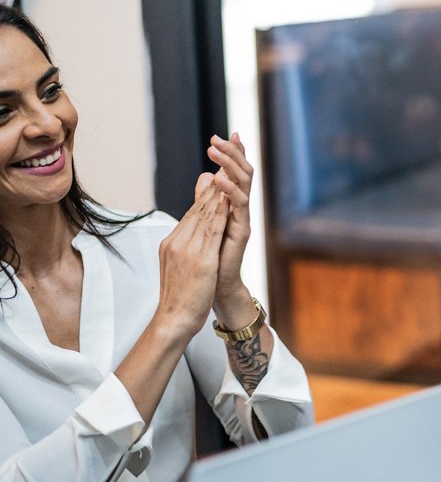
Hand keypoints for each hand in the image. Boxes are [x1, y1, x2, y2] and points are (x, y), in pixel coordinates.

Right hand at [154, 179, 229, 340]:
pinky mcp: (200, 261)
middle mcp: (177, 243)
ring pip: (204, 216)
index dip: (205, 193)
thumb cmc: (180, 295)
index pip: (191, 213)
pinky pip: (211, 232)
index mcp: (171, 243)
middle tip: (223, 162)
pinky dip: (220, 214)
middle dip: (212, 185)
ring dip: (217, 192)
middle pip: (197, 209)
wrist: (173, 319)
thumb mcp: (180, 264)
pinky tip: (228, 201)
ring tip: (227, 173)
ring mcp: (187, 251)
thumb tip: (193, 226)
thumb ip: (186, 243)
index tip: (216, 174)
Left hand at [198, 133, 253, 304]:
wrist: (217, 286)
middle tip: (217, 138)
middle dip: (231, 153)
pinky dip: (230, 191)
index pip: (234, 172)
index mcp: (231, 204)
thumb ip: (208, 198)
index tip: (222, 135)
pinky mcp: (242, 231)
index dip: (231, 154)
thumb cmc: (211, 256)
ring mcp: (242, 219)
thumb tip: (206, 174)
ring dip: (229, 165)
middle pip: (241, 173)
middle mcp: (240, 208)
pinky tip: (219, 180)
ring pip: (243, 184)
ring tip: (215, 151)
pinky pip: (240, 207)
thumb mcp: (206, 220)